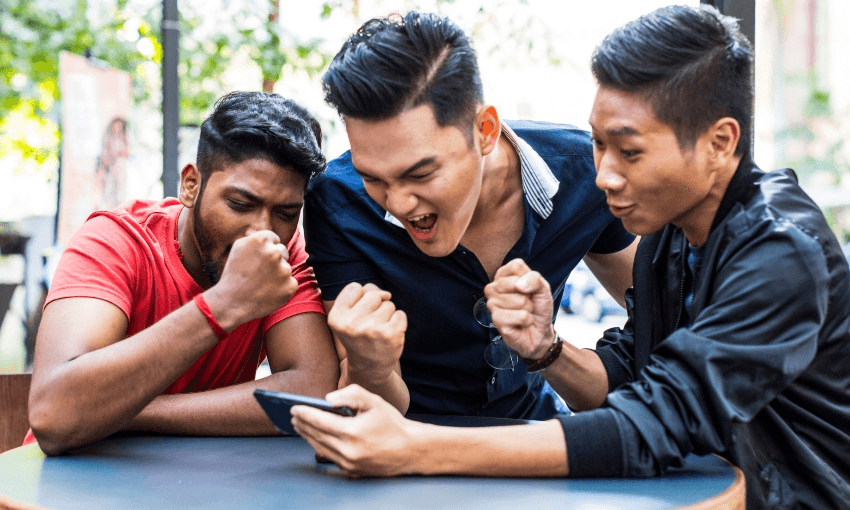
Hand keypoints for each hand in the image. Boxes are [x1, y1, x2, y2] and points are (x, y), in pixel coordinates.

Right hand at [207, 230, 297, 327]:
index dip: (265, 250)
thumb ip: (256, 237)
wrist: (231, 303)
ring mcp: (284, 270)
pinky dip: (282, 288)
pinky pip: (290, 282)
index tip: (258, 259)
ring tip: (261, 284)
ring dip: (277, 274)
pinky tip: (268, 292)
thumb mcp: (239, 247)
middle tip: (259, 273)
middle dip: (274, 261)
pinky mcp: (290, 286)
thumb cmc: (234, 275)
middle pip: (282, 252)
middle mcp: (274, 252)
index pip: (274, 239)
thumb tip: (271, 236)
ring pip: (286, 268)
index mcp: (261, 240)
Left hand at [291, 384, 420, 476]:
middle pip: (316, 435)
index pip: (320, 421)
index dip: (305, 413)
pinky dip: (320, 446)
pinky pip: (329, 458)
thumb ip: (351, 394)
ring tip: (300, 425)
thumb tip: (328, 398)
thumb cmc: (393, 424)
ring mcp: (349, 464)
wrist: (411, 450)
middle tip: (293, 415)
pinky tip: (316, 438)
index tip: (294, 407)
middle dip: (302, 424)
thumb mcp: (375, 401)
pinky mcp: (351, 472)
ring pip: (319, 448)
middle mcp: (348, 451)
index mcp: (352, 432)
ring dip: (307, 436)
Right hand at [327, 283, 406, 377]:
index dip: (360, 299)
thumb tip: (387, 294)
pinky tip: (389, 335)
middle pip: (373, 293)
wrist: (369, 368)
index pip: (354, 287)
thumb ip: (363, 295)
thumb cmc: (360, 336)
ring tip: (379, 331)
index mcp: (336, 317)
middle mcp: (351, 324)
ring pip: (388, 304)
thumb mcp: (349, 316)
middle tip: (370, 325)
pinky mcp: (390, 335)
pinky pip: (400, 314)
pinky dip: (398, 322)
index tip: (358, 315)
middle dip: (375, 306)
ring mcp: (371, 329)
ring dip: (387, 315)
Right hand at [484, 259, 554, 359]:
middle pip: (515, 283)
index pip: (516, 266)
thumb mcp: (543, 288)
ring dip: (528, 309)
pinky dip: (527, 320)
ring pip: (519, 301)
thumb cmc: (538, 307)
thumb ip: (534, 279)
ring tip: (524, 313)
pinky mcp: (496, 319)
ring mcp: (492, 303)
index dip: (529, 278)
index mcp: (503, 275)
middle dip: (529, 296)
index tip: (529, 289)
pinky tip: (521, 323)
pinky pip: (520, 316)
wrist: (539, 331)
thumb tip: (519, 285)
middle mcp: (493, 287)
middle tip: (526, 303)